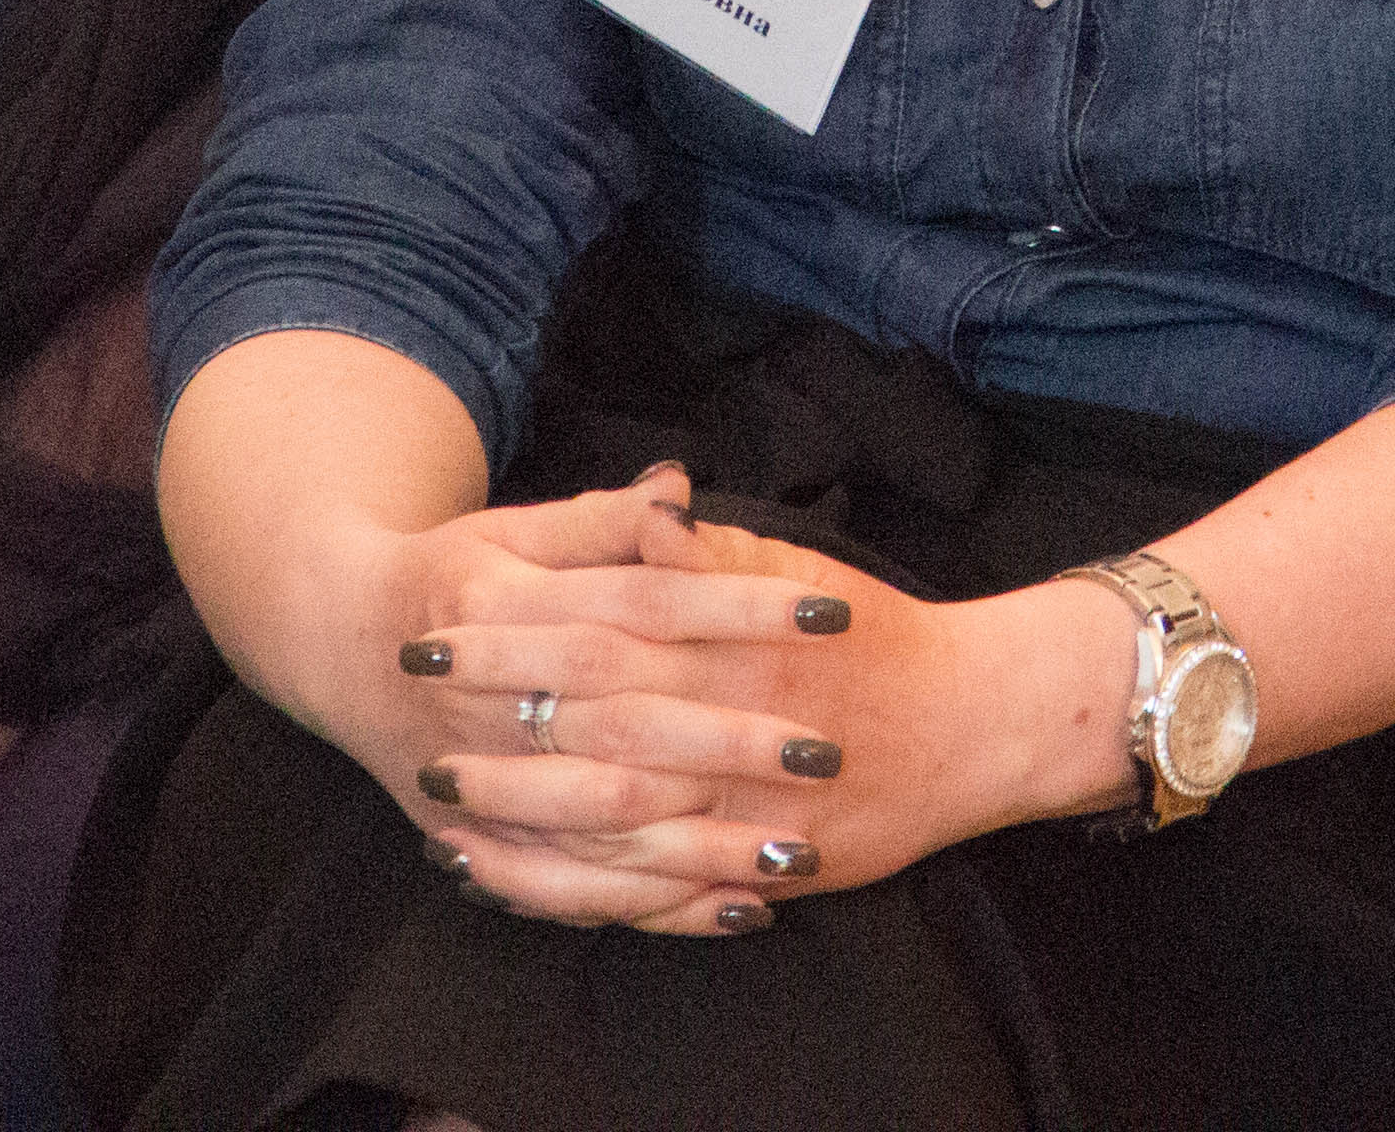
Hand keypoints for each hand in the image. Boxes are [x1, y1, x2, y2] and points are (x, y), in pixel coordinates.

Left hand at [407, 507, 1134, 922]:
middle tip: (416, 729)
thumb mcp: (792, 563)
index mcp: (732, 639)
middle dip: (496, 730)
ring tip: (441, 813)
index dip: (507, 640)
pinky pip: (662, 890)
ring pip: (616, 821)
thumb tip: (650, 502)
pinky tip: (521, 886)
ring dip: (522, 820)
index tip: (433, 635)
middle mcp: (736, 722)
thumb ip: (709, 547)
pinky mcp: (771, 865)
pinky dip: (587, 892)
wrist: (978, 715)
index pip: (594, 633)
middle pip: (590, 729)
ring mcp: (752, 805)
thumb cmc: (871, 631)